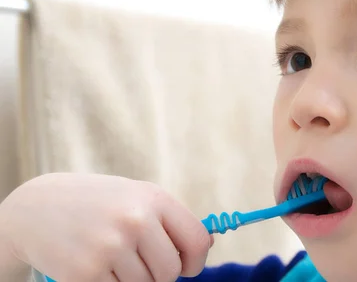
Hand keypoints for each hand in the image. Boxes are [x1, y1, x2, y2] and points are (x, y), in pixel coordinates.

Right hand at [0, 173, 211, 281]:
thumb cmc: (98, 204)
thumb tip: (205, 245)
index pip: (196, 241)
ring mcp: (109, 247)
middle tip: (139, 261)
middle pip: (170, 272)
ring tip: (112, 257)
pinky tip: (95, 265)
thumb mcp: (136, 196)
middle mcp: (134, 220)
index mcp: (153, 198)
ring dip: (133, 280)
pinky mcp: (85, 273)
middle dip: (159, 274)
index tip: (188, 267)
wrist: (37, 208)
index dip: (196, 262)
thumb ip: (170, 220)